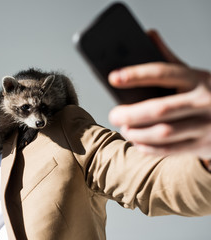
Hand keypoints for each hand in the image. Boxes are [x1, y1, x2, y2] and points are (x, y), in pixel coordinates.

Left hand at [108, 30, 210, 159]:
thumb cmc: (208, 94)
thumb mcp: (193, 74)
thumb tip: (148, 35)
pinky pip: (170, 150)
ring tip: (124, 129)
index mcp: (197, 79)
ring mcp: (205, 125)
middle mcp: (203, 101)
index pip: (163, 73)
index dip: (136, 75)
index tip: (113, 78)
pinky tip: (137, 142)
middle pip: (160, 109)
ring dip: (137, 133)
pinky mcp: (202, 145)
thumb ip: (170, 59)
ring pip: (164, 133)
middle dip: (131, 114)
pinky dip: (148, 147)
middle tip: (113, 115)